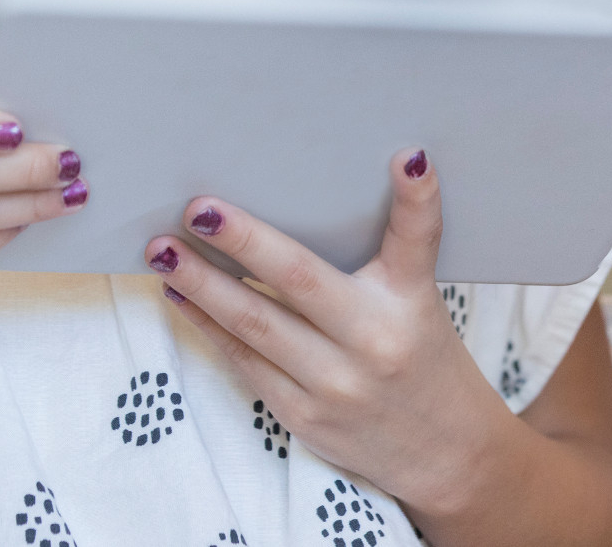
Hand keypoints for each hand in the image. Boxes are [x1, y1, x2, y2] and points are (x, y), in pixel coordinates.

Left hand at [145, 150, 514, 517]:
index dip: (416, 198)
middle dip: (242, 240)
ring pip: (255, 324)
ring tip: (163, 252)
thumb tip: (364, 179)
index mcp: (410, 301)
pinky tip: (180, 297)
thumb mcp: (420, 299)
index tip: (406, 157)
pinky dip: (209, 327)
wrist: (448, 455)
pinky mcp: (305, 417)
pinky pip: (246, 362)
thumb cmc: (422, 357)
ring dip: (202, 284)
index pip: (417, 239)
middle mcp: (374, 341)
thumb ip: (390, 251)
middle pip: (299, 280)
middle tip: (196, 207)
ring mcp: (336, 385)